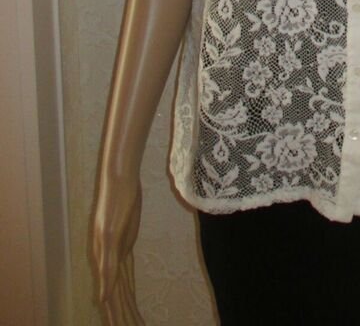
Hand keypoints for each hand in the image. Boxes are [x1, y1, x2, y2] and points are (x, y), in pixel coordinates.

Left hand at [92, 177, 144, 324]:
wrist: (118, 176)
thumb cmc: (124, 195)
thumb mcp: (127, 223)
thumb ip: (125, 239)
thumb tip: (126, 254)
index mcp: (112, 255)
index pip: (119, 290)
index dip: (122, 308)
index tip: (128, 323)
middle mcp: (105, 255)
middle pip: (114, 294)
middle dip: (119, 315)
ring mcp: (106, 246)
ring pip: (110, 284)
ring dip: (113, 307)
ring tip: (116, 325)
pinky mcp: (109, 236)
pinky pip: (109, 264)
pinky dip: (107, 283)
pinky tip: (104, 298)